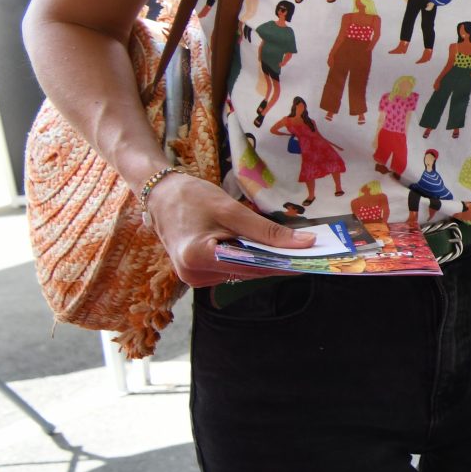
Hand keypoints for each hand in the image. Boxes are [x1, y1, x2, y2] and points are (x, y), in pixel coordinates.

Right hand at [147, 170, 313, 287]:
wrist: (160, 194)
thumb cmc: (191, 197)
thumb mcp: (231, 210)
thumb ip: (267, 231)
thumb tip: (304, 243)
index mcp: (197, 258)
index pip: (252, 266)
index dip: (284, 263)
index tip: (310, 258)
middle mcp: (194, 275)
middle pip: (248, 272)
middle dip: (277, 261)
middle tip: (307, 251)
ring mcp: (194, 277)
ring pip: (242, 272)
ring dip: (263, 260)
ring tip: (288, 248)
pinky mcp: (197, 273)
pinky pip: (232, 268)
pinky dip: (248, 258)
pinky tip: (263, 247)